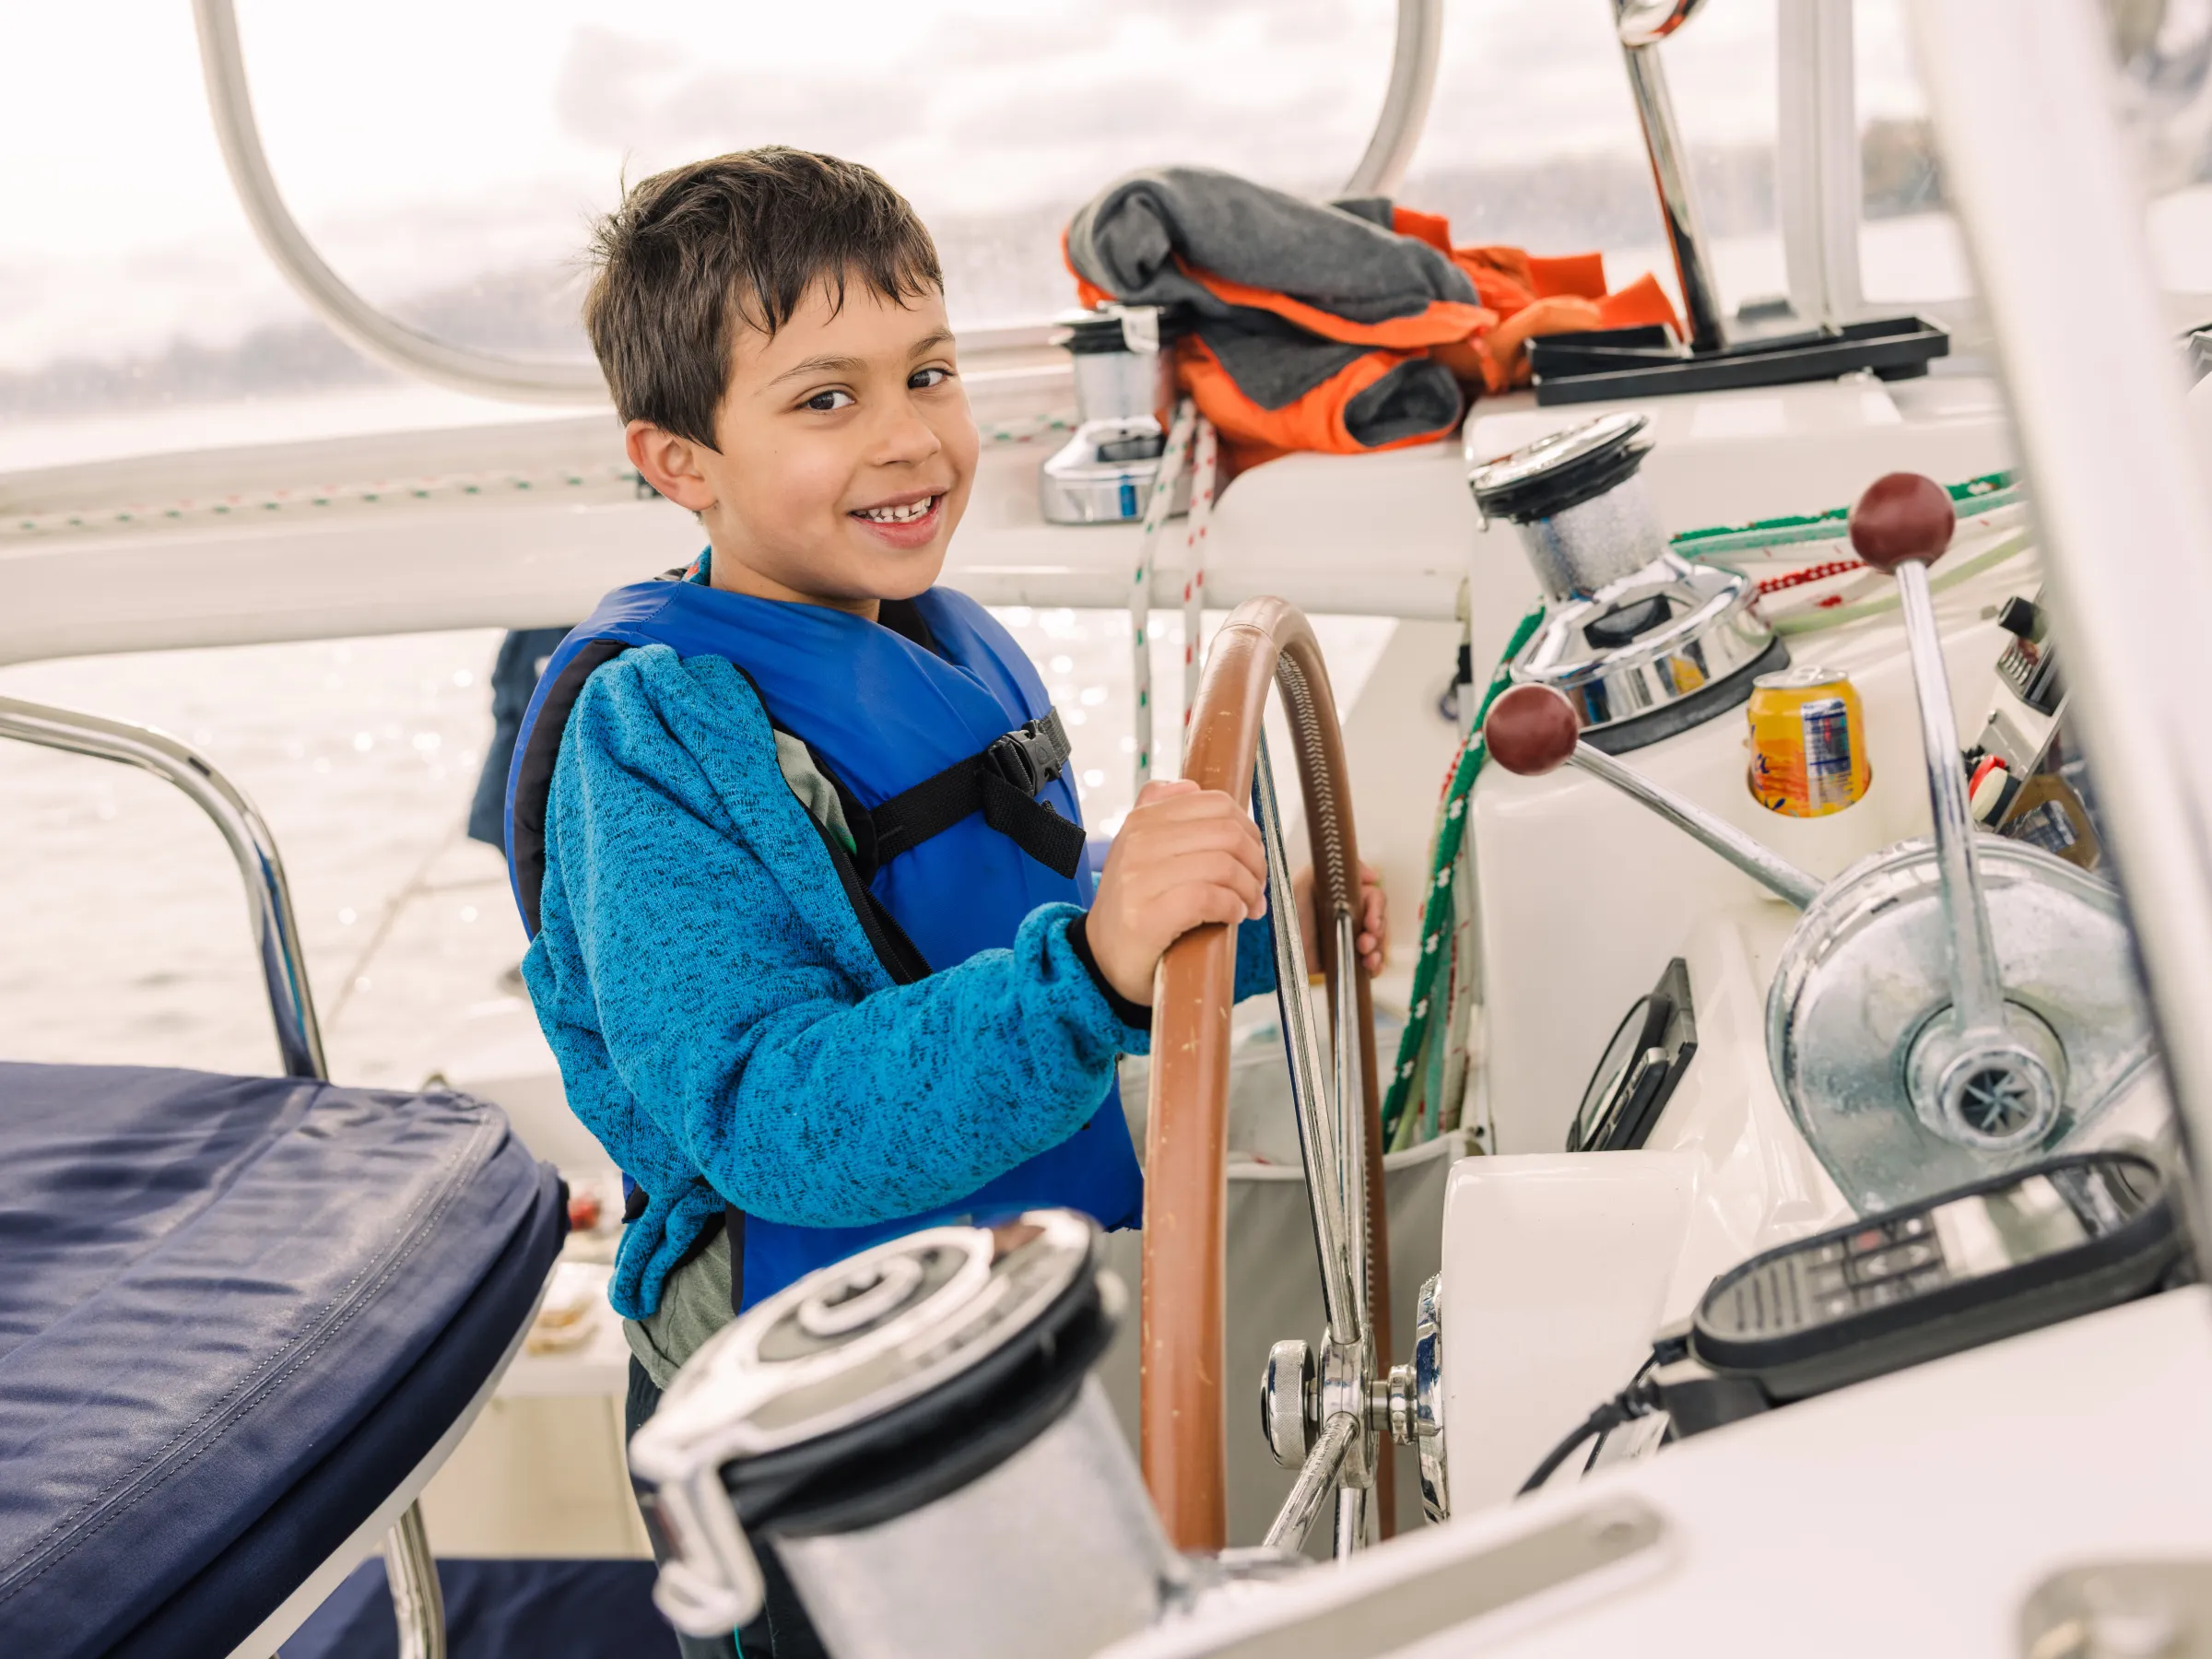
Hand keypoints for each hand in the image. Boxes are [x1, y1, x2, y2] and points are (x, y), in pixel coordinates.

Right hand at [1088, 779, 1267, 1006]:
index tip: (1252, 857)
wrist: (1102, 956)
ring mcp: (1138, 879)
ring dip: (1248, 889)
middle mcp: (1137, 843)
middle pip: (1227, 834)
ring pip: (1222, 865)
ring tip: (1249, 906)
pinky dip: (1232, 907)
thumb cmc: (1135, 904)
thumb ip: (1161, 813)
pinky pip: (1208, 898)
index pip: (1216, 804)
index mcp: (1141, 820)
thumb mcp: (1139, 850)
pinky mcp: (1147, 916)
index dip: (1249, 830)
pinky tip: (1233, 916)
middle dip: (1255, 863)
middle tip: (1257, 887)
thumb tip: (1193, 786)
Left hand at [1294, 861, 1387, 977]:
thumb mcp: (1306, 880)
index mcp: (1346, 896)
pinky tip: (1369, 967)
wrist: (1275, 945)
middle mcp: (1352, 916)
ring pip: (1379, 944)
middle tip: (1364, 943)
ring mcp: (1350, 938)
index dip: (1378, 910)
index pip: (1375, 899)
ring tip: (1366, 956)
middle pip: (1381, 922)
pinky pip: (1370, 965)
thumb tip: (1373, 875)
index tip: (1371, 923)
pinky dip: (1375, 967)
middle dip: (1378, 934)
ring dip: (1378, 950)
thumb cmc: (1288, 909)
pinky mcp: (1346, 959)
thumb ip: (1336, 867)